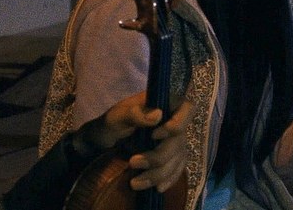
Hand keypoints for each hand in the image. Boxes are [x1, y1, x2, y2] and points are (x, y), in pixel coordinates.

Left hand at [77, 91, 193, 191]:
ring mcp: (175, 141)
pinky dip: (168, 179)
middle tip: (133, 162)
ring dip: (158, 174)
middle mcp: (174, 122)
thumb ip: (135, 114)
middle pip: (179, 141)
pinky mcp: (171, 157)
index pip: (187, 109)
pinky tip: (157, 188)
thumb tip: (157, 115)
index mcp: (165, 104)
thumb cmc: (112, 122)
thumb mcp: (118, 115)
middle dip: (157, 157)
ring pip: (177, 159)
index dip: (177, 123)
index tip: (154, 135)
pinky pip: (177, 169)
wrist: (106, 140)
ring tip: (135, 182)